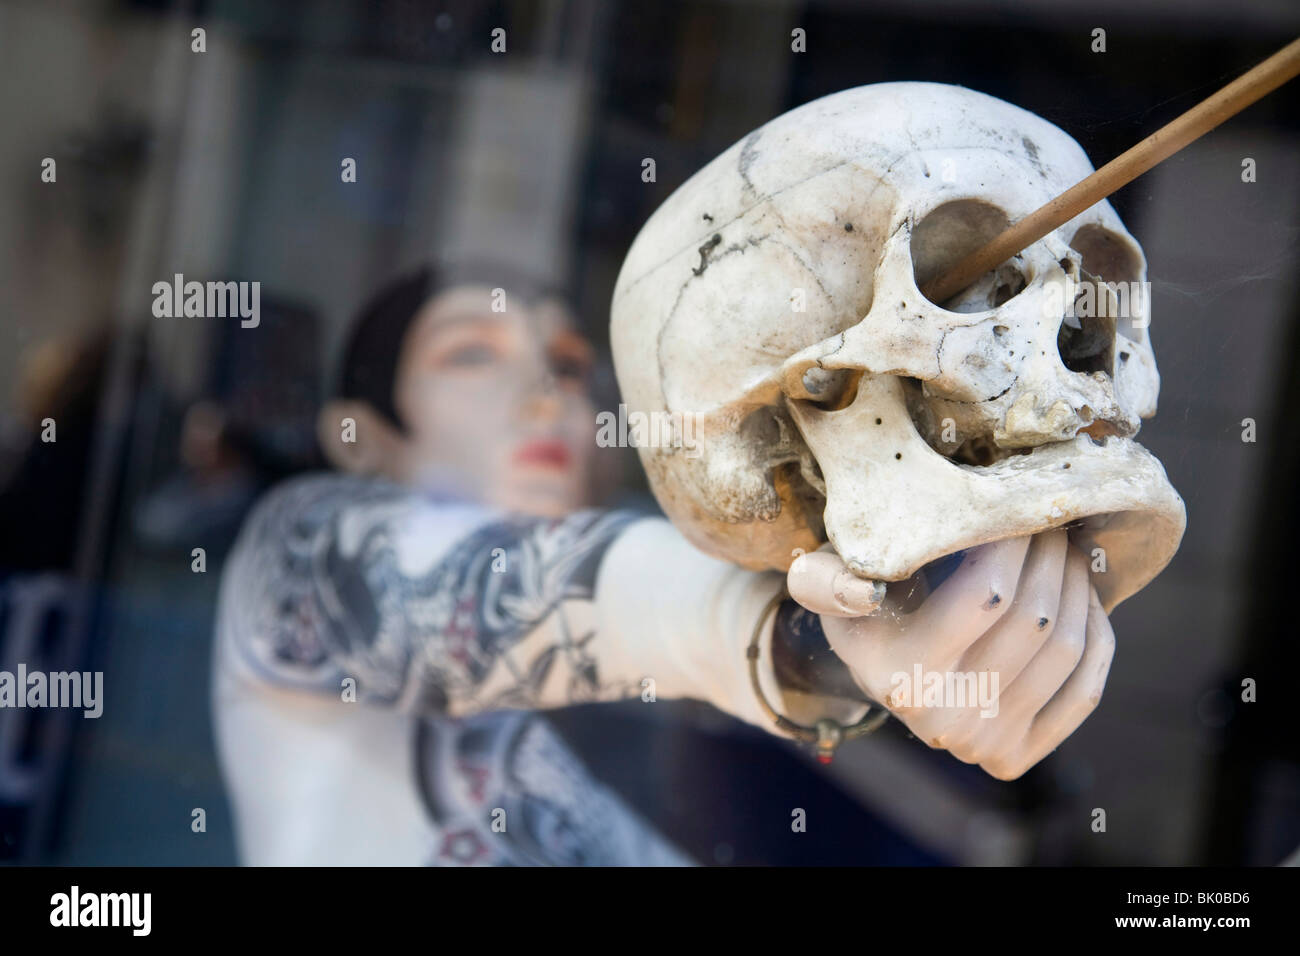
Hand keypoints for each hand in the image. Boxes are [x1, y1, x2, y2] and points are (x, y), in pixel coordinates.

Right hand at [787, 531, 1114, 779]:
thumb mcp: (824, 585)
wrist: (883, 675)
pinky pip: (1084, 690)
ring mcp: (982, 745)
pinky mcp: (1016, 757)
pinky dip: (1096, 635)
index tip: (1018, 504)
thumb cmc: (864, 609)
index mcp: (898, 675)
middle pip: (1034, 618)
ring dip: (1077, 586)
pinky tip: (1081, 598)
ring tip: (1065, 550)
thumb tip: (867, 594)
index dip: (1017, 539)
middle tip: (1050, 518)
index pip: (987, 593)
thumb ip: (826, 580)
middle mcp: (942, 720)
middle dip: (1052, 555)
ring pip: (1065, 649)